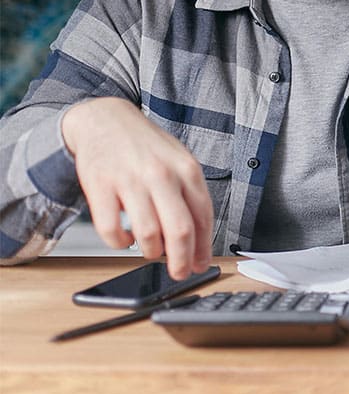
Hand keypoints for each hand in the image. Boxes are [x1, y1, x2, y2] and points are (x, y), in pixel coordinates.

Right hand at [63, 97, 212, 279]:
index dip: (203, 249)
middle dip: (181, 261)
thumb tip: (197, 243)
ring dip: (151, 252)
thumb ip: (189, 198)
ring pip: (148, 235)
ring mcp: (130, 180)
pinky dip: (120, 243)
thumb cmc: (146, 147)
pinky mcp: (100, 186)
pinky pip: (111, 231)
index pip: (203, 219)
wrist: (105, 120)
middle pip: (179, 231)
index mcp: (187, 170)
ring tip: (150, 251)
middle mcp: (161, 175)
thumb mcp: (178, 163)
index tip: (200, 266)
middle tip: (178, 273)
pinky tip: (125, 238)